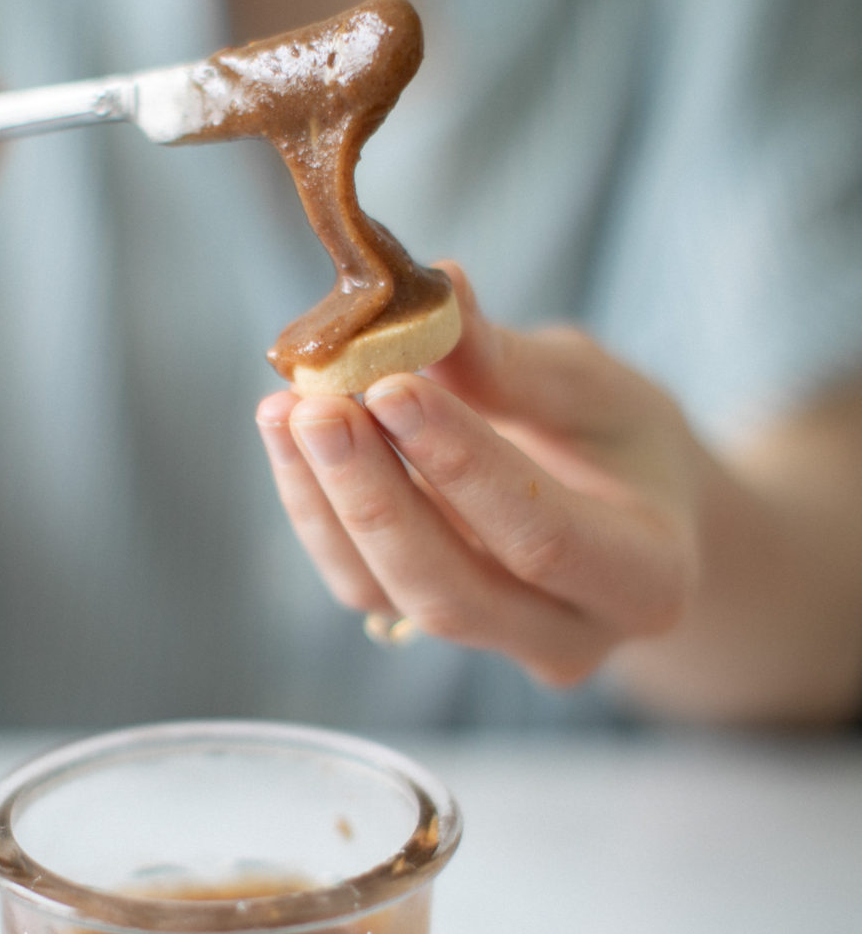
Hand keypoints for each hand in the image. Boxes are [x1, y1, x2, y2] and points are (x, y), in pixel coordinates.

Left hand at [255, 264, 703, 687]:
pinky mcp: (428, 625)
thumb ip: (514, 363)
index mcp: (647, 581)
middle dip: (375, 496)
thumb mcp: (596, 389)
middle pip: (452, 592)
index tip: (393, 386)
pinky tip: (288, 432)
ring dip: (328, 501)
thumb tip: (438, 289)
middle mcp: (569, 638)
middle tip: (318, 404)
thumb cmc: (623, 440)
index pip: (544, 537)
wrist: (629, 509)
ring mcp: (491, 644)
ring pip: (392, 594)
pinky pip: (361, 582)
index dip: (462, 466)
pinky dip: (316, 508)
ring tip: (286, 408)